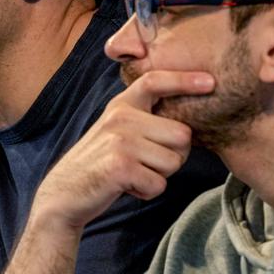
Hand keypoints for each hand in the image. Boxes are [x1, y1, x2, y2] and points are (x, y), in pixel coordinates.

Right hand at [32, 70, 214, 231]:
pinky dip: (147, 191)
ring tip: (133, 174)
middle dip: (174, 155)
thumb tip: (185, 126)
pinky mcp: (121, 166)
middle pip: (181, 135)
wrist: (64, 194)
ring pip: (173, 162)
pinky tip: (126, 186)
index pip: (155, 81)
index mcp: (121, 105)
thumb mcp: (116, 131)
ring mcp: (120, 140)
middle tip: (147, 163)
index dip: (184, 80)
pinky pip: (159, 184)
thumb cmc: (99, 164)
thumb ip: (144, 121)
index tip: (210, 81)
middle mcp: (120, 117)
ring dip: (158, 176)